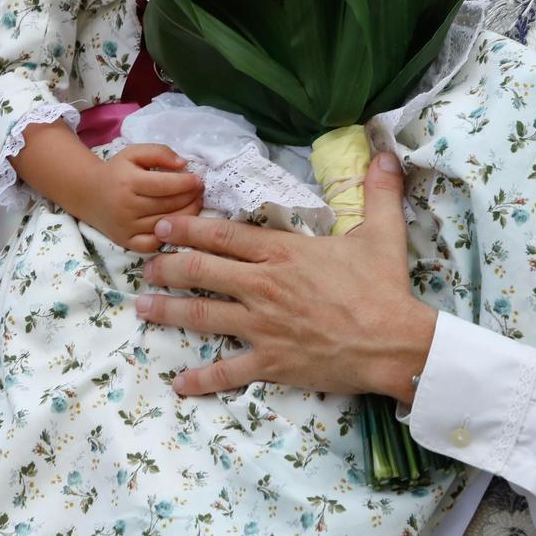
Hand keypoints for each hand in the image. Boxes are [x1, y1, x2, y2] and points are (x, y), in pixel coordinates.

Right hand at [77, 144, 203, 253]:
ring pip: (165, 224)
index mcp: (129, 182)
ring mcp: (126, 227)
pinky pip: (154, 244)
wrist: (89, 194)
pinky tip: (179, 224)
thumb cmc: (117, 171)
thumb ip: (159, 152)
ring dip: (187, 215)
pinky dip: (170, 236)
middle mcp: (126, 207)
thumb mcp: (134, 153)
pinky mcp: (126, 242)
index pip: (165, 185)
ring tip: (196, 204)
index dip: (187, 183)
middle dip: (190, 198)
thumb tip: (183, 164)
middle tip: (201, 192)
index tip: (199, 180)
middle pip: (168, 205)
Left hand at [135, 151, 437, 402]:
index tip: (163, 226)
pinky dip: (202, 378)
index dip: (188, 228)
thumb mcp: (383, 232)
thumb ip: (378, 190)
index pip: (223, 235)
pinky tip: (180, 383)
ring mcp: (262, 326)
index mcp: (283, 252)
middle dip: (167, 266)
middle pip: (201, 270)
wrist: (394, 343)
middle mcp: (263, 285)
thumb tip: (384, 152)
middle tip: (144, 264)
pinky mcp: (271, 361)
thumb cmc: (384, 288)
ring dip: (168, 310)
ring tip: (142, 306)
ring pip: (203, 314)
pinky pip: (228, 371)